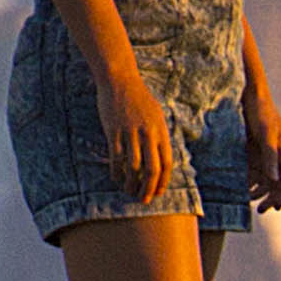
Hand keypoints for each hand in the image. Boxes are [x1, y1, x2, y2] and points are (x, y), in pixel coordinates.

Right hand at [101, 55, 183, 208]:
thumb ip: (159, 135)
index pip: (166, 163)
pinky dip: (116, 171)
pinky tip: (116, 179)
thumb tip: (162, 156)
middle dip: (149, 188)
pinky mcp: (113, 132)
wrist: (120, 81)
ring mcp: (130, 133)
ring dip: (131, 183)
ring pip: (133, 167)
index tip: (158, 192)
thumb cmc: (139, 99)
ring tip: (129, 192)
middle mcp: (148, 134)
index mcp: (161, 131)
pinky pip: (116, 157)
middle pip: (152, 169)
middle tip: (144, 199)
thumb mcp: (157, 115)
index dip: (163, 181)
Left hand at [242, 91, 280, 212]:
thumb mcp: (266, 133)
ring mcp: (263, 154)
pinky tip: (240, 188)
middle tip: (262, 211)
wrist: (246, 93)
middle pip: (277, 183)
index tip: (277, 207)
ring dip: (258, 192)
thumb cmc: (261, 111)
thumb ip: (270, 156)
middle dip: (271, 198)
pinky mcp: (250, 151)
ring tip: (248, 201)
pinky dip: (247, 181)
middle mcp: (276, 155)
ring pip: (264, 180)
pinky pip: (251, 171)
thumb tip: (274, 180)